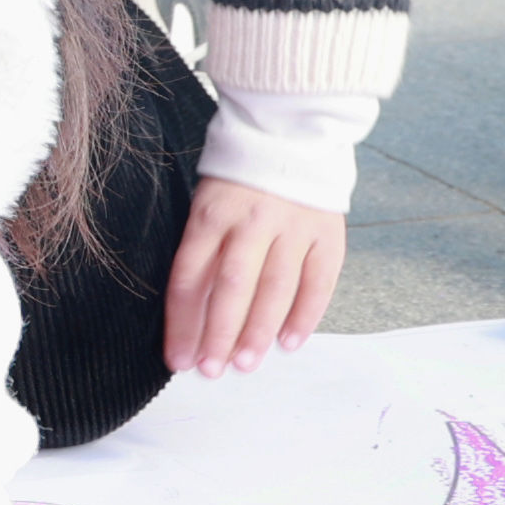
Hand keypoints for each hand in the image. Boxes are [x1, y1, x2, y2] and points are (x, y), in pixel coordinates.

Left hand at [165, 178, 344, 375]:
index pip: (189, 277)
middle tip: (211, 370)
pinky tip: (289, 342)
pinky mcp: (326, 231)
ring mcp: (293, 225)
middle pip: (231, 285)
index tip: (177, 360)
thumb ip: (202, 256)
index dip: (182, 323)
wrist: (291, 134)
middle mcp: (252, 220)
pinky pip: (317, 280)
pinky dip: (305, 315)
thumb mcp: (206, 207)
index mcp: (211, 215)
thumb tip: (192, 322)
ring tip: (246, 364)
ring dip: (259, 331)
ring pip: (275, 287)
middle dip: (219, 333)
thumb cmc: (238, 184)